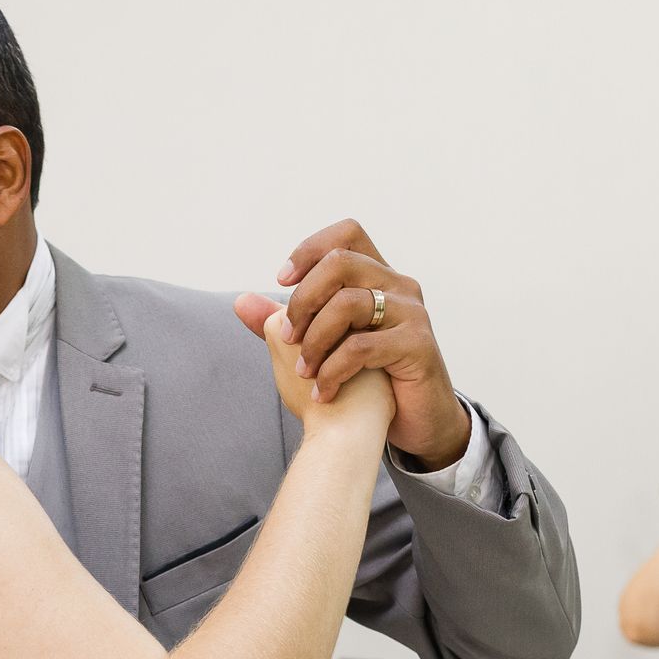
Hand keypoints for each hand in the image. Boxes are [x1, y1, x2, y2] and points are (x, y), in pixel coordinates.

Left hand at [251, 219, 470, 470]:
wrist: (409, 424)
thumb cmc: (365, 381)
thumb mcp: (318, 346)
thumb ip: (282, 323)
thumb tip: (240, 301)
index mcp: (377, 278)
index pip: (346, 234)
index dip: (309, 250)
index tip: (281, 281)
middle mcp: (399, 286)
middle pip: (341, 261)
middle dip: (303, 300)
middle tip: (288, 337)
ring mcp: (412, 313)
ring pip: (349, 303)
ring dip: (314, 341)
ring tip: (304, 372)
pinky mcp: (418, 345)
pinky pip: (362, 346)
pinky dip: (332, 371)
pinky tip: (323, 392)